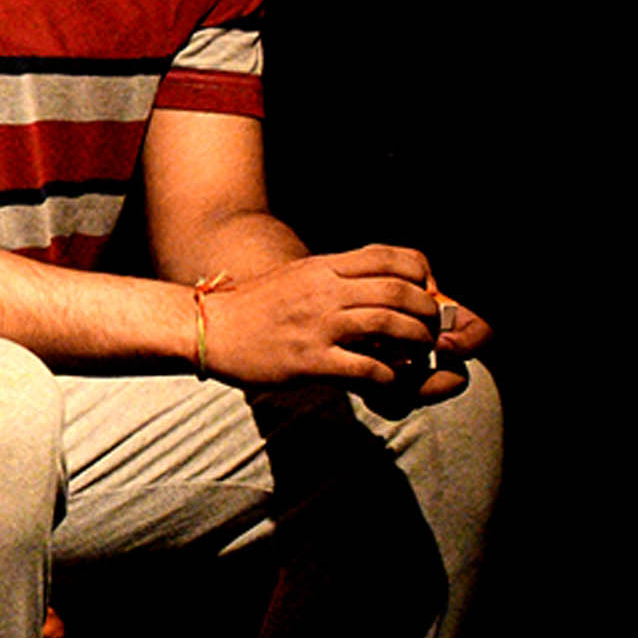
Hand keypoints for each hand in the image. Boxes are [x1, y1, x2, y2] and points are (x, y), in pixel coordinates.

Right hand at [200, 244, 470, 390]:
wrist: (208, 328)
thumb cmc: (253, 307)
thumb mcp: (297, 276)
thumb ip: (335, 278)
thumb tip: (375, 286)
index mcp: (325, 267)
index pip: (394, 258)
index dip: (423, 275)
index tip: (425, 293)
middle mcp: (325, 291)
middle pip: (400, 292)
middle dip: (427, 313)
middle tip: (429, 330)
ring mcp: (318, 325)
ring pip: (391, 325)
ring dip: (415, 342)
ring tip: (416, 353)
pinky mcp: (310, 360)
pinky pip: (367, 368)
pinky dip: (389, 375)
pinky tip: (387, 379)